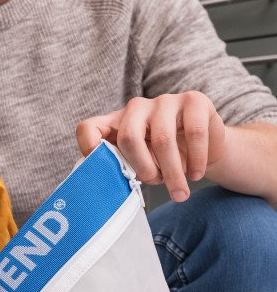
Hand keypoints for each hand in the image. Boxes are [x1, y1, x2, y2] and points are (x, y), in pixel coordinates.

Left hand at [76, 92, 226, 201]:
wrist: (203, 151)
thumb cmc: (162, 162)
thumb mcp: (138, 167)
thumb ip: (122, 170)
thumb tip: (110, 188)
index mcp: (115, 125)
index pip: (88, 129)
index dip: (89, 149)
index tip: (101, 172)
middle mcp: (136, 108)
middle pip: (129, 137)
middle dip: (143, 168)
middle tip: (155, 183)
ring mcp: (164, 101)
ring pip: (163, 139)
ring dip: (172, 172)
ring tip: (179, 191)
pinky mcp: (193, 99)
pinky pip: (193, 132)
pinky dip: (195, 159)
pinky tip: (196, 174)